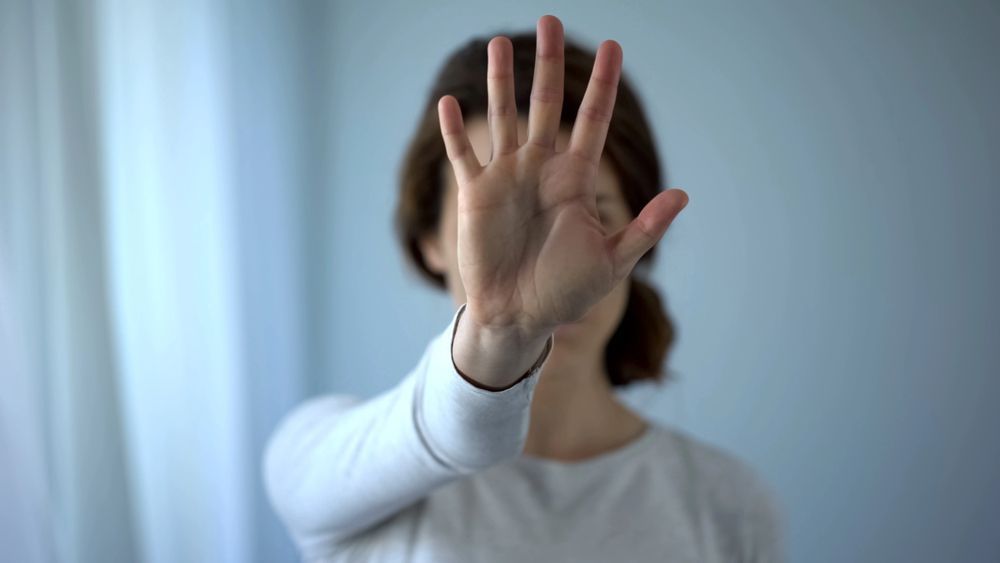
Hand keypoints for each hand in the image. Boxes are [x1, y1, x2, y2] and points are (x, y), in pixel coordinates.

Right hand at [438, 15, 688, 343]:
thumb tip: (684, 195)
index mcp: (576, 179)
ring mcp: (507, 178)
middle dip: (549, 64)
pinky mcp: (476, 194)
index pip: (592, 121)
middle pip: (547, 105)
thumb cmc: (567, 291)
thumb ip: (645, 228)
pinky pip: (464, 154)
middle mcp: (542, 169)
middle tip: (548, 20)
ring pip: (505, 117)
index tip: (613, 47)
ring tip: (501, 44)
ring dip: (502, 82)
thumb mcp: (612, 261)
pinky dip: (456, 130)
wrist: (519, 317)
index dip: (603, 85)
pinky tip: (451, 103)